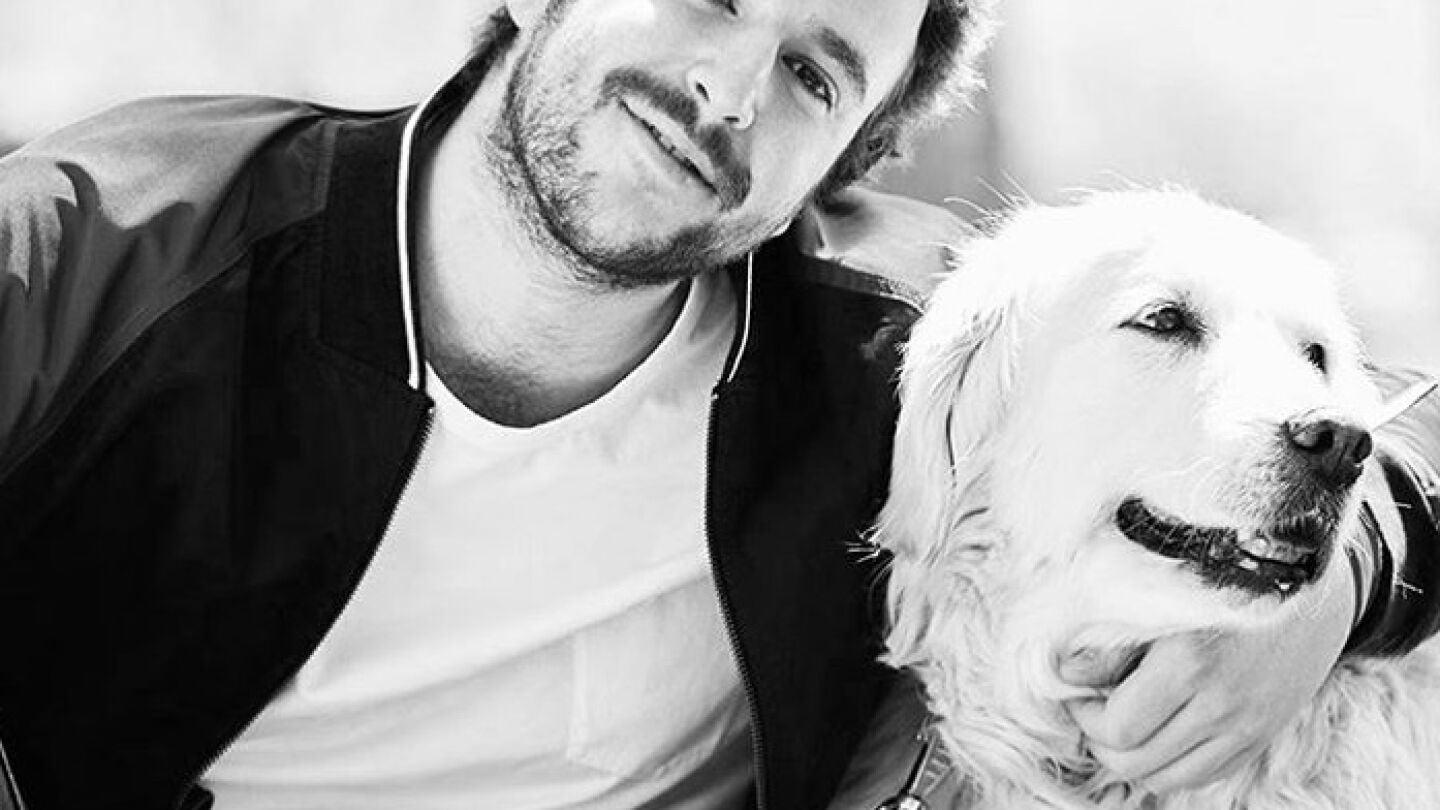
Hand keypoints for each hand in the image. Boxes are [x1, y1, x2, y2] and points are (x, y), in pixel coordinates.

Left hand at [1058, 576, 1353, 793]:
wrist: (1308, 582)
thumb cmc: (1221, 578)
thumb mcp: (1158, 599)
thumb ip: (1110, 644)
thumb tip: (1067, 676)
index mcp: (1188, 664)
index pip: (1116, 728)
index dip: (1085, 718)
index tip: (1080, 695)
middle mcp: (1221, 704)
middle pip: (1137, 763)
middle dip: (1104, 743)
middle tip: (1096, 711)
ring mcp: (1248, 726)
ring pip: (1170, 779)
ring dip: (1137, 759)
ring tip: (1127, 723)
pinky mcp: (1264, 735)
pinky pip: (1206, 775)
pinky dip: (1174, 765)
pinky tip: (1162, 732)